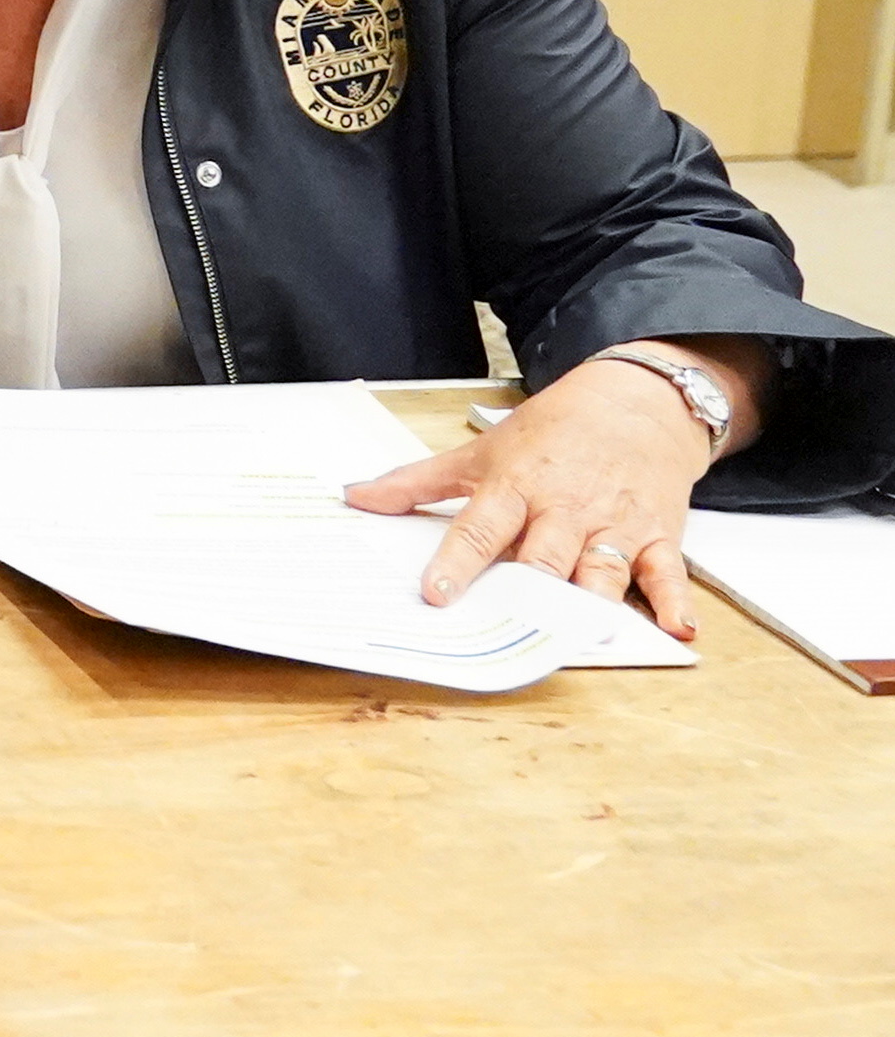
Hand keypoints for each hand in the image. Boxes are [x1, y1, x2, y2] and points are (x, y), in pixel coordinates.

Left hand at [342, 350, 721, 637]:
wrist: (634, 402)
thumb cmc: (552, 431)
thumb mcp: (481, 449)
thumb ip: (419, 481)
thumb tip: (356, 497)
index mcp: (516, 487)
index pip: (479, 528)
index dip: (456, 562)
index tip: (436, 593)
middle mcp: (564, 509)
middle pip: (543, 556)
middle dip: (527, 590)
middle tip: (509, 625)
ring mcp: (612, 525)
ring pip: (601, 570)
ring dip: (592, 601)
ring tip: (583, 633)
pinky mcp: (657, 535)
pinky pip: (666, 574)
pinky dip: (675, 602)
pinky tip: (679, 628)